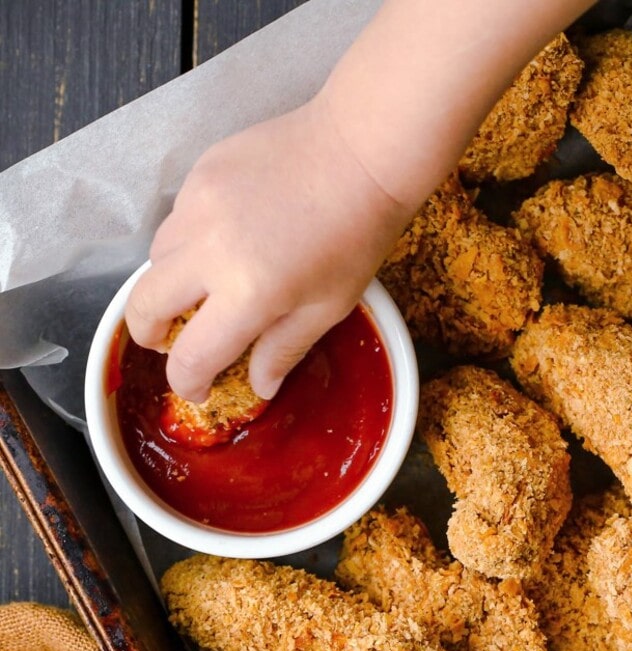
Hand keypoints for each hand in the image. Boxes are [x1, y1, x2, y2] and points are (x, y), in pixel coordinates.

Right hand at [124, 94, 409, 401]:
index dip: (189, 382)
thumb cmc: (356, 236)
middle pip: (143, 305)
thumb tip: (258, 387)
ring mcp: (197, 205)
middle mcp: (208, 251)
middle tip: (170, 343)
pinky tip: (225, 239)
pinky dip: (188, 240)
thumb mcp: (328, 306)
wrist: (360, 151)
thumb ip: (283, 349)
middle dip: (149, 334)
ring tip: (203, 289)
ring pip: (155, 258)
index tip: (199, 389)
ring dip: (169, 284)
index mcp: (247, 294)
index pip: (191, 356)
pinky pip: (175, 218)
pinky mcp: (199, 173)